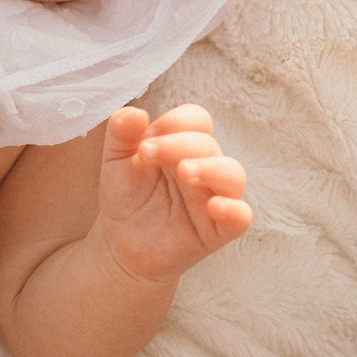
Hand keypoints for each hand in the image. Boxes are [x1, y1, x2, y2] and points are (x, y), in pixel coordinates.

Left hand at [94, 104, 252, 282]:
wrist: (121, 243)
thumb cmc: (126, 197)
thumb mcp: (116, 161)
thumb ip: (121, 133)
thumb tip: (134, 112)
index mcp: (183, 145)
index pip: (196, 120)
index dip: (173, 124)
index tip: (144, 141)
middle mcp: (205, 166)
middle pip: (209, 144)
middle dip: (179, 145)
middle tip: (147, 155)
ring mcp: (214, 197)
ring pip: (233, 175)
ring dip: (211, 169)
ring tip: (184, 173)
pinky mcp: (218, 229)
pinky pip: (241, 216)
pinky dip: (233, 210)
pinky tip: (214, 207)